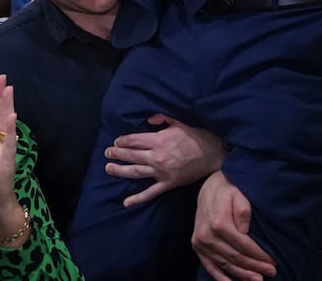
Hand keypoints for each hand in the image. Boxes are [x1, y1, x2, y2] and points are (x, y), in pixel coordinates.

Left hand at [106, 115, 226, 206]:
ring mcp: (162, 172)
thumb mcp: (180, 122)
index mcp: (159, 140)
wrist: (214, 154)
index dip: (123, 141)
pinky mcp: (168, 184)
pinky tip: (126, 202)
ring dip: (120, 170)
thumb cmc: (197, 136)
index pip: (134, 140)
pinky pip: (150, 192)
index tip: (116, 141)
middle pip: (131, 155)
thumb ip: (163, 119)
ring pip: (136, 172)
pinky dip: (138, 198)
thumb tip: (149, 119)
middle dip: (117, 153)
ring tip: (109, 168)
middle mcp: (157, 157)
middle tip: (107, 153)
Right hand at [192, 171, 275, 280]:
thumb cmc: (228, 190)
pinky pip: (209, 266)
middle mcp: (207, 235)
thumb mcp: (239, 193)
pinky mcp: (197, 246)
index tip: (273, 261)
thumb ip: (243, 210)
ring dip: (242, 274)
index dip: (259, 255)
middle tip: (272, 272)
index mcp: (219, 222)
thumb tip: (245, 230)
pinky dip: (220, 277)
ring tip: (258, 279)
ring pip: (225, 264)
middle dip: (255, 266)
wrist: (208, 188)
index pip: (244, 245)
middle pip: (236, 257)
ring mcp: (200, 242)